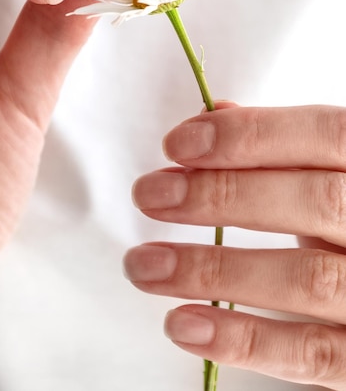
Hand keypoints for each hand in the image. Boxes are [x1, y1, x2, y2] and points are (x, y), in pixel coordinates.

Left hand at [124, 105, 345, 389]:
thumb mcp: (327, 172)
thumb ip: (279, 144)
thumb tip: (210, 119)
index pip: (325, 135)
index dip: (251, 136)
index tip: (179, 144)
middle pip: (314, 201)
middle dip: (222, 195)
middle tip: (150, 195)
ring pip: (306, 277)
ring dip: (211, 269)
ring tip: (145, 265)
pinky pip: (310, 353)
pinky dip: (240, 339)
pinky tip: (181, 323)